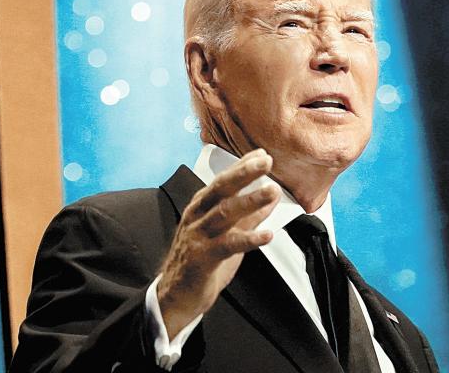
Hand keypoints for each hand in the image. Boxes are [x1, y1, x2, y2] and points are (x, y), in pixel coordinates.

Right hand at [156, 149, 279, 338]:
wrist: (176, 294)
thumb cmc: (200, 260)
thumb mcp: (226, 233)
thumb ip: (247, 216)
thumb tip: (270, 198)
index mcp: (201, 207)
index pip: (223, 181)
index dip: (242, 166)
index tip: (261, 154)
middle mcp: (197, 216)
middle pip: (220, 189)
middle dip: (243, 173)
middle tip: (265, 162)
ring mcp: (198, 236)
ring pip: (224, 213)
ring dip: (250, 201)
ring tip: (271, 192)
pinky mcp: (203, 257)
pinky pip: (228, 245)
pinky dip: (249, 238)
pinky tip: (266, 234)